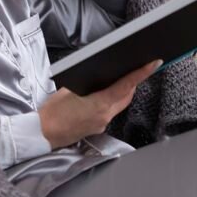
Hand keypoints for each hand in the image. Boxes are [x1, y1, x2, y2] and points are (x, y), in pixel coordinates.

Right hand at [38, 59, 162, 148]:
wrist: (43, 133)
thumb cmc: (52, 112)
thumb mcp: (68, 90)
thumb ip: (88, 84)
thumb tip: (100, 78)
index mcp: (99, 104)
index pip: (126, 85)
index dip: (142, 73)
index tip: (154, 64)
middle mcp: (105, 115)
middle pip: (127, 96)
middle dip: (132, 82)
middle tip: (137, 68)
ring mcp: (102, 124)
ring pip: (119, 105)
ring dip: (122, 92)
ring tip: (120, 80)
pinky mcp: (96, 128)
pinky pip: (110, 112)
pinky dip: (111, 102)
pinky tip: (102, 97)